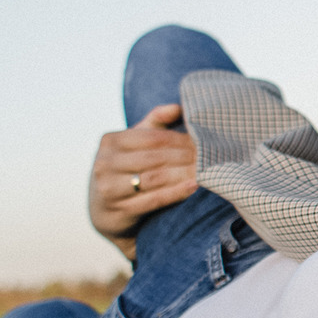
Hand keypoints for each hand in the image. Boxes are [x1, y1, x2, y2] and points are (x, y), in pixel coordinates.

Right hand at [88, 104, 198, 258]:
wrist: (105, 211)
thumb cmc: (127, 170)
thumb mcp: (135, 143)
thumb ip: (155, 122)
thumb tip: (179, 107)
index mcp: (111, 140)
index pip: (153, 137)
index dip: (181, 139)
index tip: (205, 142)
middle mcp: (105, 163)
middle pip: (156, 157)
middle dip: (187, 157)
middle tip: (213, 157)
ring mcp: (109, 188)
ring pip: (155, 178)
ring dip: (184, 174)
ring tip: (208, 172)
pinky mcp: (118, 210)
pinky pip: (153, 200)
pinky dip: (176, 192)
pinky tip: (194, 186)